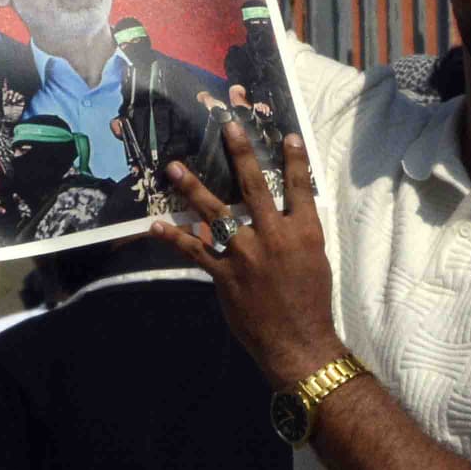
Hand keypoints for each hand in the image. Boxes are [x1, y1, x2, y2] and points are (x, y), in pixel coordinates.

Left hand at [149, 124, 339, 386]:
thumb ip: (295, 233)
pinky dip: (174, 238)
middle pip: (254, 187)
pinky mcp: (225, 275)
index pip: (299, 187)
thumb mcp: (313, 261)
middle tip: (226, 127)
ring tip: (175, 168)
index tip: (285, 136)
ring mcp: (246, 254)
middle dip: (239, 154)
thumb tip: (277, 213)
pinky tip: (157, 224)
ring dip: (193, 188)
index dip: (294, 160)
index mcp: (304, 232)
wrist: (298, 342)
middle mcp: (274, 236)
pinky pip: (195, 251)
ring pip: (216, 213)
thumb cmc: (310, 302)